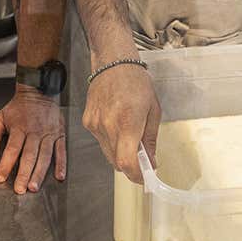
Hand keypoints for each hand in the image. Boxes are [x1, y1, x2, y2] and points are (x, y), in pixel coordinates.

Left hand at [0, 85, 66, 193]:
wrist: (38, 91)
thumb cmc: (18, 108)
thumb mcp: (0, 117)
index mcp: (19, 127)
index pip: (12, 149)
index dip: (6, 164)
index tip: (1, 178)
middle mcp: (35, 131)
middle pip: (29, 155)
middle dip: (24, 173)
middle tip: (20, 189)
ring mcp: (49, 133)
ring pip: (45, 156)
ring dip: (40, 172)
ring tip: (34, 187)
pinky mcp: (59, 134)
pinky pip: (61, 151)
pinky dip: (62, 164)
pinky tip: (59, 176)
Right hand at [82, 63, 159, 183]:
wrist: (113, 62)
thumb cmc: (136, 82)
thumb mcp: (153, 110)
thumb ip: (150, 139)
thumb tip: (150, 161)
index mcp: (128, 121)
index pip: (127, 162)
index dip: (136, 175)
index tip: (145, 178)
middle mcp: (108, 125)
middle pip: (117, 162)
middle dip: (131, 165)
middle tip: (142, 158)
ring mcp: (95, 124)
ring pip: (108, 153)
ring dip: (120, 153)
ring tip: (130, 135)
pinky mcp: (87, 122)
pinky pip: (100, 141)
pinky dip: (111, 141)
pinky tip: (117, 124)